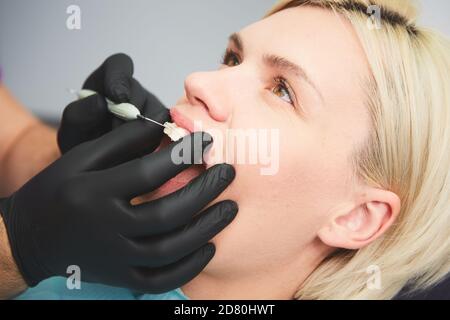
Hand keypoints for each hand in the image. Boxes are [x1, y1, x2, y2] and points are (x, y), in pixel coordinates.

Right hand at [0, 121, 237, 292]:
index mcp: (95, 193)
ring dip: (206, 229)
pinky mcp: (120, 276)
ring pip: (170, 250)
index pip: (150, 172)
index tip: (208, 141)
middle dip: (205, 191)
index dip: (184, 154)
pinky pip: (160, 279)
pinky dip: (189, 267)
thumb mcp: (81, 157)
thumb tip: (163, 129)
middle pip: (167, 214)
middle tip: (228, 173)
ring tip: (230, 209)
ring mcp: (115, 257)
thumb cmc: (58, 190)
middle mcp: (107, 228)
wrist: (32, 237)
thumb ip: (122, 142)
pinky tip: (208, 248)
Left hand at [58, 53, 168, 153]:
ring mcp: (153, 110)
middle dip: (128, 115)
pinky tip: (137, 153)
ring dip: (139, 132)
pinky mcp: (165, 129)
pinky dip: (151, 143)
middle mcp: (134, 92)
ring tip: (122, 149)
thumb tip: (99, 102)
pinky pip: (165, 132)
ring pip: (155, 114)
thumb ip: (77, 115)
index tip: (117, 97)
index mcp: (108, 82)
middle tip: (113, 135)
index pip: (119, 65)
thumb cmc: (83, 145)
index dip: (120, 77)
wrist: (96, 169)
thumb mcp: (71, 132)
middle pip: (139, 92)